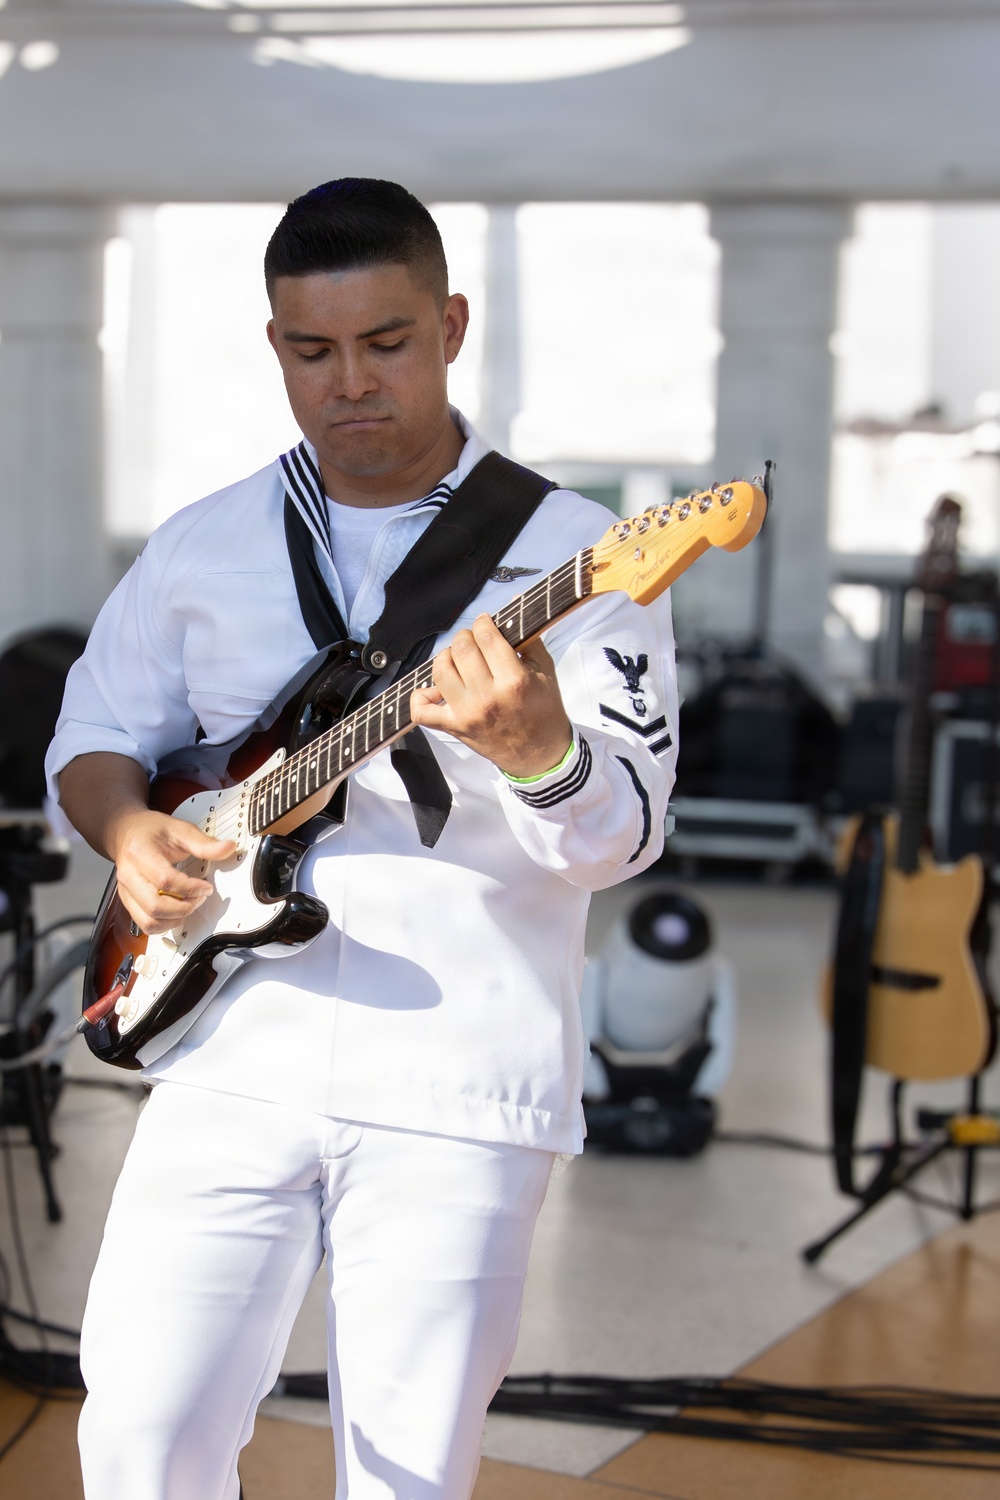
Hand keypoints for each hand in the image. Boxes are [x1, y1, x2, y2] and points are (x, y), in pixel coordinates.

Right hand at [108, 807, 235, 934]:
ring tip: (190, 905)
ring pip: (148, 921)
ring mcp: (126, 891)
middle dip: (184, 907)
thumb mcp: (179, 830)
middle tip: (200, 897)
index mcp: (139, 854)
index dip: (190, 888)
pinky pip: (145, 924)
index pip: (165, 880)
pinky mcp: (128, 901)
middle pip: (155, 906)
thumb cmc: (150, 831)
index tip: (206, 887)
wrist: (127, 832)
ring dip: (175, 919)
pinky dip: (165, 924)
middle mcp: (129, 876)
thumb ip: (203, 843)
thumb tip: (227, 848)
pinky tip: (177, 912)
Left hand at [410, 614, 572, 778]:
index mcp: (514, 682)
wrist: (539, 755)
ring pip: (440, 671)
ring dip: (446, 658)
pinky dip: (421, 697)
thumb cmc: (544, 712)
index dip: (483, 623)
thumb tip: (515, 606)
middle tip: (474, 641)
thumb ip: (529, 640)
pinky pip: (422, 711)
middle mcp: (487, 697)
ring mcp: (467, 714)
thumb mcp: (546, 673)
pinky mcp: (454, 727)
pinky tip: (436, 689)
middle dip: (466, 637)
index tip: (485, 623)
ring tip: (459, 661)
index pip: (487, 638)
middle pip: (461, 650)